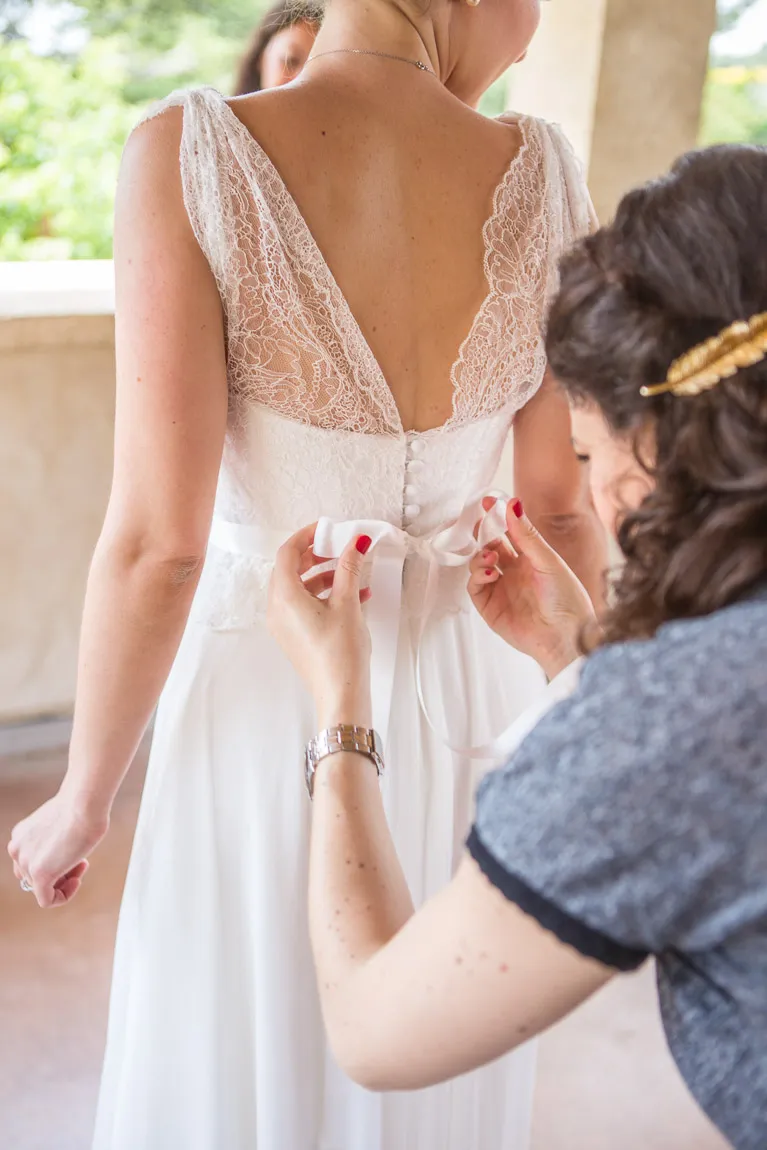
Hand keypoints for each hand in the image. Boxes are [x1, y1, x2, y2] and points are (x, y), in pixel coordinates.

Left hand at [8, 791, 108, 907]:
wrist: (83, 804)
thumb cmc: (81, 809)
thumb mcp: (59, 827)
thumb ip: (53, 844)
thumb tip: (62, 858)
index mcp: (20, 836)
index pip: (31, 862)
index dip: (55, 862)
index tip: (72, 854)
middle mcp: (17, 849)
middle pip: (35, 876)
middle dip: (60, 872)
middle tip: (81, 861)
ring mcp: (26, 862)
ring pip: (42, 888)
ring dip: (64, 881)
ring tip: (81, 865)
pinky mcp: (39, 875)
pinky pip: (47, 900)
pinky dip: (63, 896)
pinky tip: (76, 881)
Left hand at [267, 524, 373, 727]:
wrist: (340, 694)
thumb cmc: (340, 652)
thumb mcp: (347, 603)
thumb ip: (349, 568)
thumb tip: (355, 542)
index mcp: (284, 597)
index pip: (287, 553)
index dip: (306, 536)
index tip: (326, 529)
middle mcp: (277, 609)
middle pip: (290, 569)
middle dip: (315, 555)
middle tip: (338, 547)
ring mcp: (284, 625)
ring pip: (299, 588)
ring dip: (324, 576)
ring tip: (352, 572)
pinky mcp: (294, 636)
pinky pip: (304, 606)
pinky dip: (324, 595)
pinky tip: (355, 595)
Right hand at [468, 498, 596, 679]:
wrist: (565, 636)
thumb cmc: (566, 599)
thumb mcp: (548, 561)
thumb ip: (526, 535)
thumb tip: (513, 504)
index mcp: (531, 559)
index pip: (509, 532)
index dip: (498, 517)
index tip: (488, 502)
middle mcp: (514, 572)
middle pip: (490, 545)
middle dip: (482, 534)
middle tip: (478, 523)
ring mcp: (501, 589)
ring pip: (479, 564)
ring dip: (480, 555)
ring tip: (491, 556)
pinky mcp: (490, 606)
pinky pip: (474, 586)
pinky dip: (477, 576)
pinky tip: (491, 574)